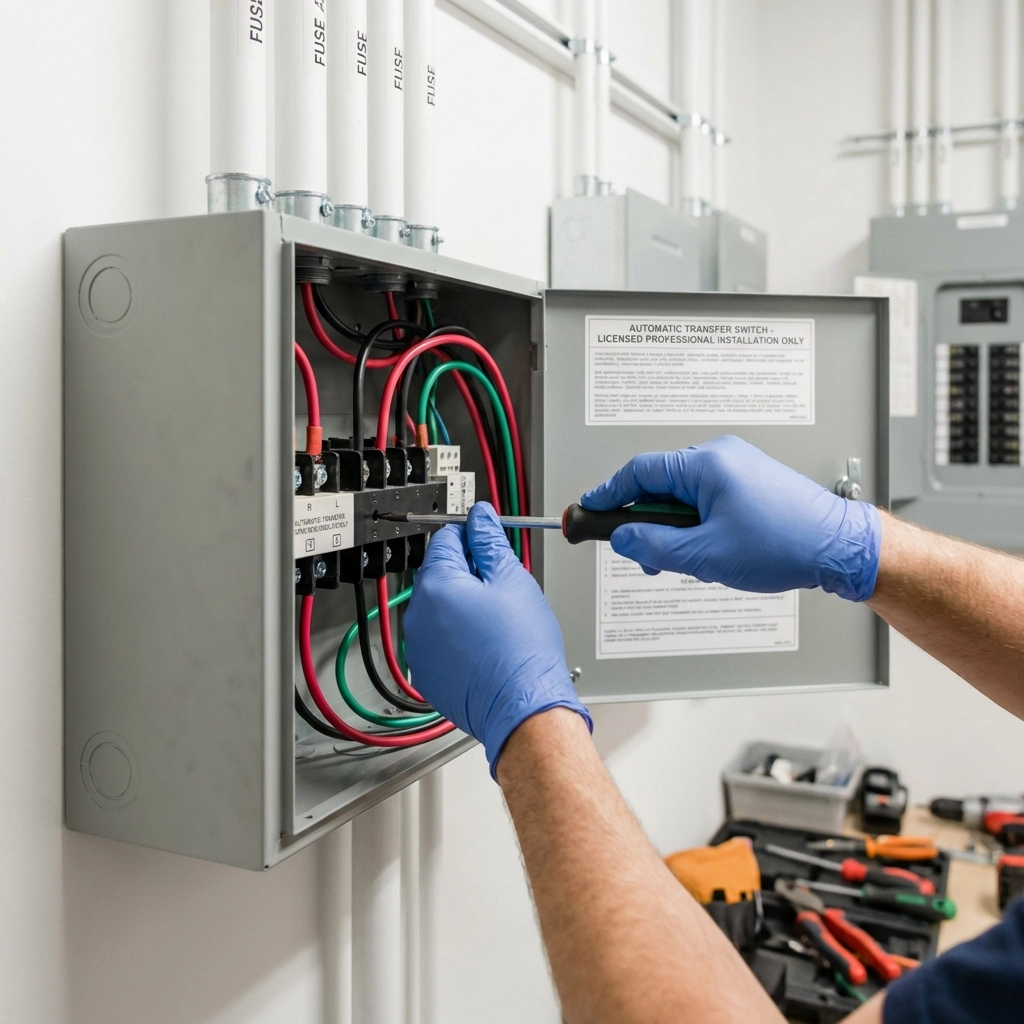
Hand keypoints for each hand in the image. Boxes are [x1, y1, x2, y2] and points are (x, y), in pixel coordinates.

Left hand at [403, 502, 591, 775]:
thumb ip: (490, 541)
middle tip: (502, 586)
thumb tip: (480, 518)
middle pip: (439, 574)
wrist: (523, 707)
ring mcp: (419, 647)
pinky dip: (456, 637)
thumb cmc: (521, 650)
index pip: (445, 539)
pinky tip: (485, 645)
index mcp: (437, 586)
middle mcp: (418, 616)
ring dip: (461, 606)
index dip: (471, 534)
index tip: (487, 540)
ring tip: (497, 621)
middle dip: (467, 573)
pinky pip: (438, 641)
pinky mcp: (427, 672)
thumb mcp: (513, 580)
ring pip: (438, 609)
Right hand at [580, 435, 880, 600]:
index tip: (589, 510)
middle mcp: (720, 457)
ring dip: (674, 528)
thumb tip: (624, 540)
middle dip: (647, 523)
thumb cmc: (786, 543)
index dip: (608, 495)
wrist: (839, 547)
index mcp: (706, 464)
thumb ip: (655, 547)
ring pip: (683, 496)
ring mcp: (737, 468)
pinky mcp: (749, 483)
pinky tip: (710, 550)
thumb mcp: (706, 555)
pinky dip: (696, 524)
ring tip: (690, 560)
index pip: (639, 472)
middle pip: (659, 485)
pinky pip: (706, 499)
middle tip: (643, 555)